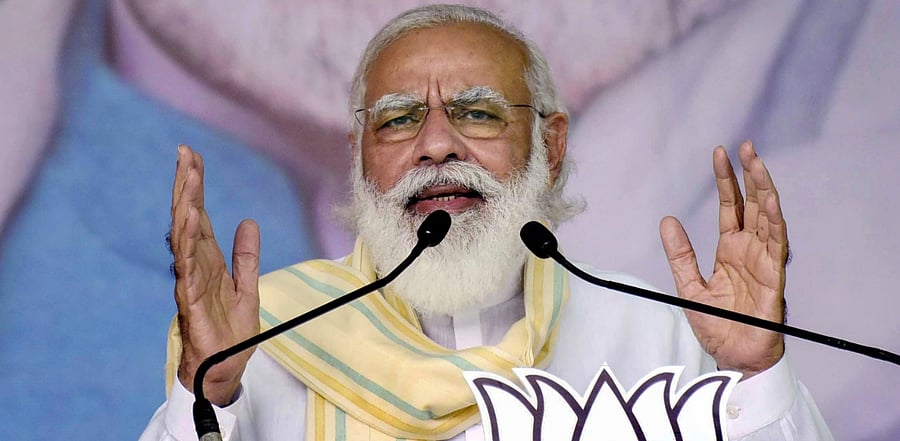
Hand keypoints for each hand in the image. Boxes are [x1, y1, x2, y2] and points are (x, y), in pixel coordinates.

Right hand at [170, 144, 260, 404]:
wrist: (225, 367)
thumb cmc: (231, 331)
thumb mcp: (247, 286)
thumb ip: (246, 256)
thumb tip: (248, 222)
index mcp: (209, 260)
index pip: (200, 216)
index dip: (196, 187)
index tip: (193, 157)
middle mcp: (195, 265)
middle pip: (188, 218)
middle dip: (186, 185)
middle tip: (185, 152)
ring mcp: (190, 280)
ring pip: (184, 236)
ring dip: (184, 205)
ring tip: (186, 178)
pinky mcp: (191, 299)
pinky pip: (186, 266)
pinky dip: (186, 242)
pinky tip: (186, 220)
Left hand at [660, 141, 787, 378]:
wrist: (732, 357)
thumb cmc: (716, 325)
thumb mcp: (688, 285)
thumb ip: (679, 254)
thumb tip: (666, 220)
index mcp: (730, 249)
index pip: (730, 206)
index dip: (727, 180)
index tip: (720, 152)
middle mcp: (749, 250)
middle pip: (753, 204)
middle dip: (750, 175)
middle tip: (745, 145)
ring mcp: (764, 261)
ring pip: (768, 218)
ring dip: (765, 191)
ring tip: (758, 164)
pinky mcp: (774, 278)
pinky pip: (777, 246)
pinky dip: (775, 223)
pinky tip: (770, 202)